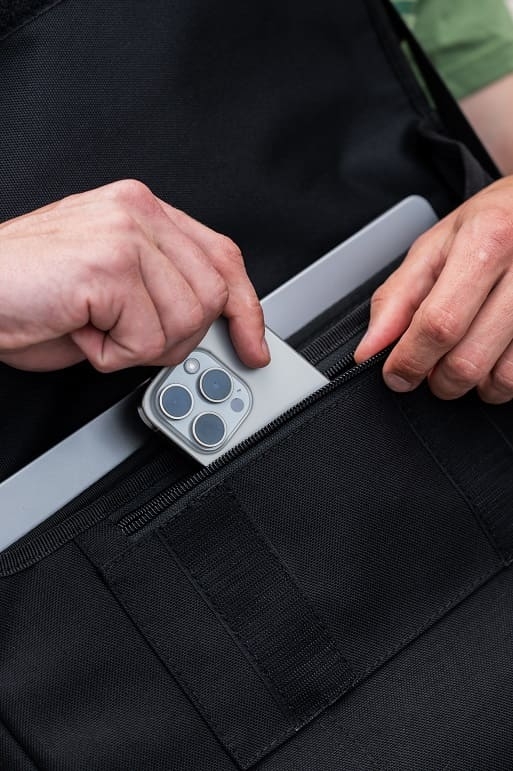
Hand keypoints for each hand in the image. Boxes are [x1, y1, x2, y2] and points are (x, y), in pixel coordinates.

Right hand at [0, 180, 268, 371]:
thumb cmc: (28, 294)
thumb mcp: (111, 289)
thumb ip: (162, 291)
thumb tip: (209, 326)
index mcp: (142, 211)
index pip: (222, 256)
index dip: (245, 307)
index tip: (253, 343)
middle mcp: (138, 211)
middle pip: (211, 295)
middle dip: (174, 338)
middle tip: (127, 338)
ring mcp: (124, 233)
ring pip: (186, 319)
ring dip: (139, 347)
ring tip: (96, 329)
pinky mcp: (109, 264)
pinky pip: (148, 337)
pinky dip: (113, 355)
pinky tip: (82, 332)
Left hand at [354, 176, 512, 403]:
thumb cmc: (489, 225)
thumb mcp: (435, 247)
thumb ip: (396, 298)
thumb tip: (369, 348)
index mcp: (487, 242)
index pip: (439, 323)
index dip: (410, 360)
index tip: (395, 374)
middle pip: (468, 360)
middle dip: (437, 380)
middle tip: (429, 368)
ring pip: (501, 378)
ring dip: (471, 386)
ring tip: (461, 360)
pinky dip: (499, 382)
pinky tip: (491, 361)